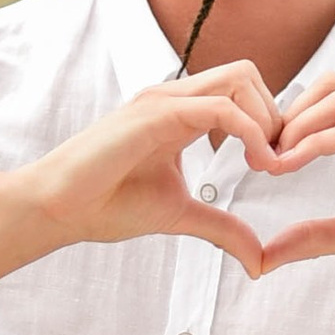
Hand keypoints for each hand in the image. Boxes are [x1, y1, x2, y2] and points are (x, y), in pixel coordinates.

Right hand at [8, 61, 283, 277]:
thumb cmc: (106, 206)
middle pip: (247, 73)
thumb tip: (259, 261)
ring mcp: (164, 100)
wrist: (57, 208)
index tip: (275, 167)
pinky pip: (221, 107)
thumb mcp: (180, 215)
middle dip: (276, 114)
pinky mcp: (156, 114)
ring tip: (268, 165)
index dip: (269, 123)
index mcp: (180, 112)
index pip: (241, 90)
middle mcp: (174, 96)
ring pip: (239, 78)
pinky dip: (251, 132)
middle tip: (277, 163)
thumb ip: (222, 228)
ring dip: (267, 118)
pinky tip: (255, 167)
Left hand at [254, 77, 334, 292]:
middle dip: (289, 114)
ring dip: (295, 126)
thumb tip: (265, 255)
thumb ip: (315, 236)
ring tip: (273, 163)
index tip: (267, 157)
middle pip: (331, 85)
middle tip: (264, 156)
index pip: (332, 98)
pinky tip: (290, 167)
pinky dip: (312, 145)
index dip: (292, 119)